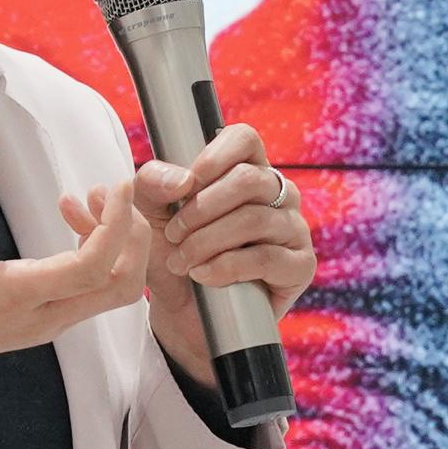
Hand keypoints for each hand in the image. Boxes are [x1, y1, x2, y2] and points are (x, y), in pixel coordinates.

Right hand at [0, 127, 160, 416]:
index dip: (117, 222)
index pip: (94, 266)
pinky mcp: (43, 323)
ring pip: (113, 290)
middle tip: (103, 191)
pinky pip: (92, 291)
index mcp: (15, 295)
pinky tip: (65, 220)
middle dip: (130, 234)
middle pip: (124, 286)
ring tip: (76, 202)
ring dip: (113, 243)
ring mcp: (46, 325)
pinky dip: (97, 254)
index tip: (116, 183)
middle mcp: (42, 318)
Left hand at [138, 122, 318, 382]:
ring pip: (255, 219)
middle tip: (174, 233)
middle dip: (201, 208)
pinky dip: (226, 266)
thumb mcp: (148, 213)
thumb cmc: (171, 252)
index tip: (186, 184)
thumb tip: (183, 181)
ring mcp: (292, 228)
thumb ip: (153, 183)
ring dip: (207, 240)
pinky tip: (204, 276)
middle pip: (249, 179)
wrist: (181, 310)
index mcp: (245, 169)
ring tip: (182, 260)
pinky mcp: (299, 265)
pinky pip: (267, 257)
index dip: (214, 156)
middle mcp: (276, 194)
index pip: (244, 139)